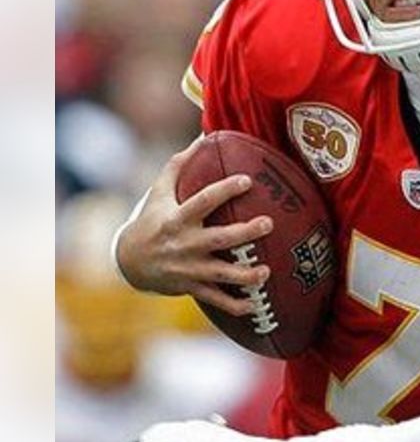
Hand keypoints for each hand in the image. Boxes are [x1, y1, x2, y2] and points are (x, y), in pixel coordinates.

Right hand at [116, 138, 273, 315]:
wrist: (127, 262)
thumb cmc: (151, 220)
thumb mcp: (158, 192)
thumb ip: (179, 166)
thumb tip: (202, 137)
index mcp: (178, 219)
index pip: (203, 201)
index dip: (225, 190)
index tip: (247, 180)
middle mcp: (184, 244)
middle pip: (219, 239)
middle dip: (244, 233)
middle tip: (269, 223)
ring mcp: (188, 268)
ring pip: (221, 274)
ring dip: (245, 275)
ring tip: (266, 271)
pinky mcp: (191, 287)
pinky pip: (216, 299)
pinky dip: (235, 305)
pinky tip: (256, 304)